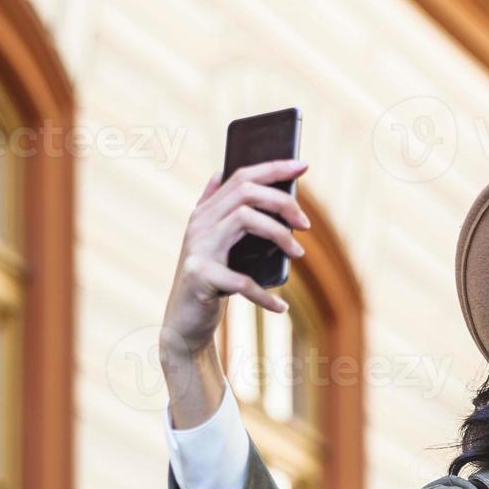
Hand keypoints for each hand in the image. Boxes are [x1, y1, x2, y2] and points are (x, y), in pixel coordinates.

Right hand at [161, 158, 310, 368]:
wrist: (182, 323)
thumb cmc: (208, 281)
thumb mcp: (211, 242)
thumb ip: (215, 209)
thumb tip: (219, 172)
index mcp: (206, 212)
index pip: (240, 176)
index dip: (273, 167)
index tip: (303, 165)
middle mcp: (199, 224)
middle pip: (245, 192)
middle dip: (282, 201)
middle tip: (306, 224)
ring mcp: (197, 248)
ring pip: (244, 219)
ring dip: (279, 234)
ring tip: (298, 254)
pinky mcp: (200, 276)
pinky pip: (241, 279)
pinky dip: (264, 295)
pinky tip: (280, 307)